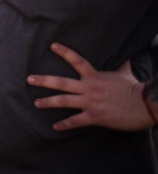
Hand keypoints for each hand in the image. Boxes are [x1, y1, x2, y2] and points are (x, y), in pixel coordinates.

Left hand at [27, 43, 149, 130]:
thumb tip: (126, 58)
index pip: (77, 60)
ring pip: (63, 101)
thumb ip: (121, 65)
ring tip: (36, 103)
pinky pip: (75, 121)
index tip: (52, 46)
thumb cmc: (134, 89)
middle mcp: (89, 88)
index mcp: (95, 76)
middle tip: (29, 79)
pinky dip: (64, 125)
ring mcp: (90, 102)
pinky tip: (55, 127)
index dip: (65, 52)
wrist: (145, 105)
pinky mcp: (95, 116)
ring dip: (48, 102)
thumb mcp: (125, 73)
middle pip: (61, 82)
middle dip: (43, 81)